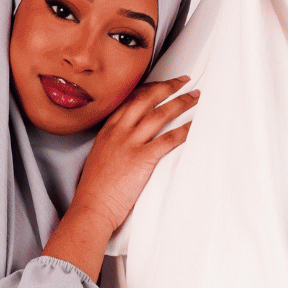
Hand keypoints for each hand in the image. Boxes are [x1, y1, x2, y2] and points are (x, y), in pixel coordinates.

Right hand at [42, 77, 197, 278]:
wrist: (91, 208)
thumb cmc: (94, 190)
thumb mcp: (99, 158)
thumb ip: (112, 146)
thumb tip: (126, 144)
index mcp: (106, 131)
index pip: (129, 100)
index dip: (148, 88)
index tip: (160, 83)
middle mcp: (118, 132)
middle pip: (146, 99)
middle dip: (168, 86)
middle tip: (184, 80)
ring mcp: (129, 144)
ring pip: (160, 114)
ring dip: (181, 102)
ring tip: (195, 96)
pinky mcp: (142, 159)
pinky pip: (169, 139)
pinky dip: (185, 130)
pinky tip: (195, 125)